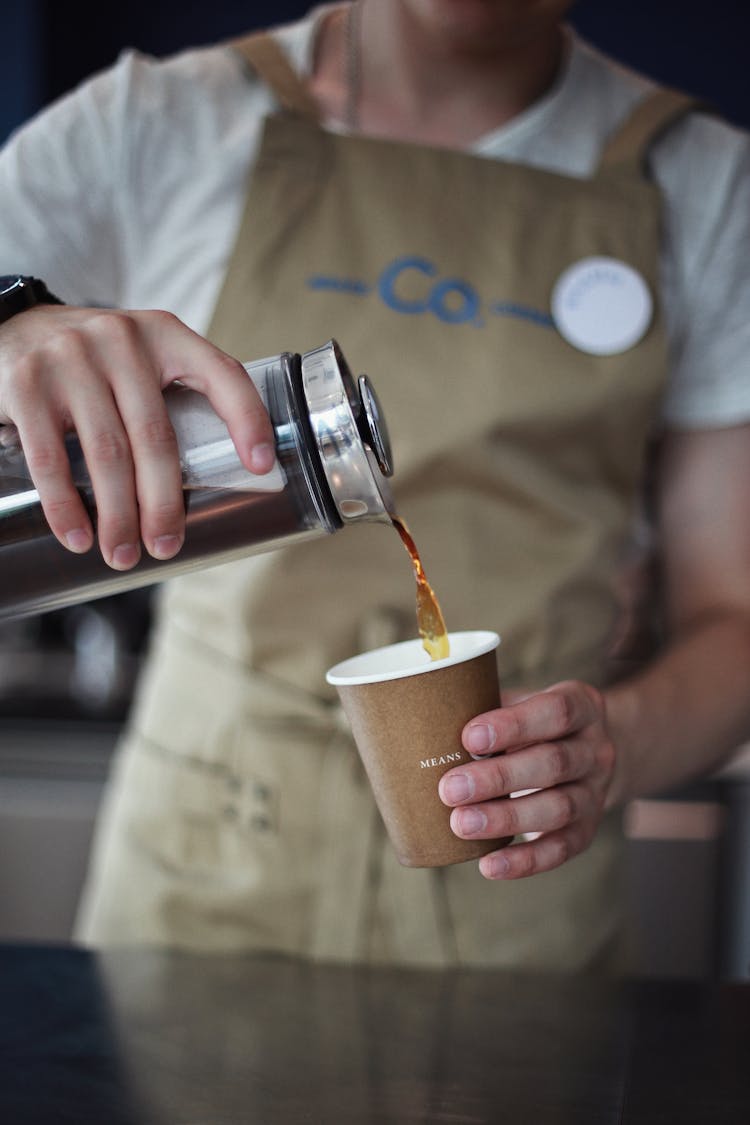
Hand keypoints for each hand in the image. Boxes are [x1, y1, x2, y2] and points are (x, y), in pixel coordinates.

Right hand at [0, 305, 274, 568]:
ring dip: (117, 516)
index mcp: (165, 334)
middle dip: (163, 503)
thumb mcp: (140, 357)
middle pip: (156, 436)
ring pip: (107, 454)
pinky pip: (50, 458)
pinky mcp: (27, 384)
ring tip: (123, 554)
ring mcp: (71, 359)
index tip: (261, 467)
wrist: (12, 329)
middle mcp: (121, 340)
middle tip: (165, 547)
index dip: (247, 419)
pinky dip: (65, 506)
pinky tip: (78, 536)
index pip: (222, 373)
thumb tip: (222, 475)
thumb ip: (174, 394)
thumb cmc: (93, 361)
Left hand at [438, 681, 615, 879]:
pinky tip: (489, 864)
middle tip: (449, 789)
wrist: (587, 754)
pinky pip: (560, 849)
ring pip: (558, 808)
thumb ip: (486, 707)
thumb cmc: (535, 724)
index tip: (469, 738)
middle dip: (498, 778)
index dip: (513, 726)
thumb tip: (424, 724)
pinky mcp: (587, 830)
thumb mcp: (523, 702)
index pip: (555, 711)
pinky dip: (525, 861)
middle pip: (553, 764)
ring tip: (460, 824)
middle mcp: (595, 750)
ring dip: (506, 819)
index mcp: (581, 706)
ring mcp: (595, 792)